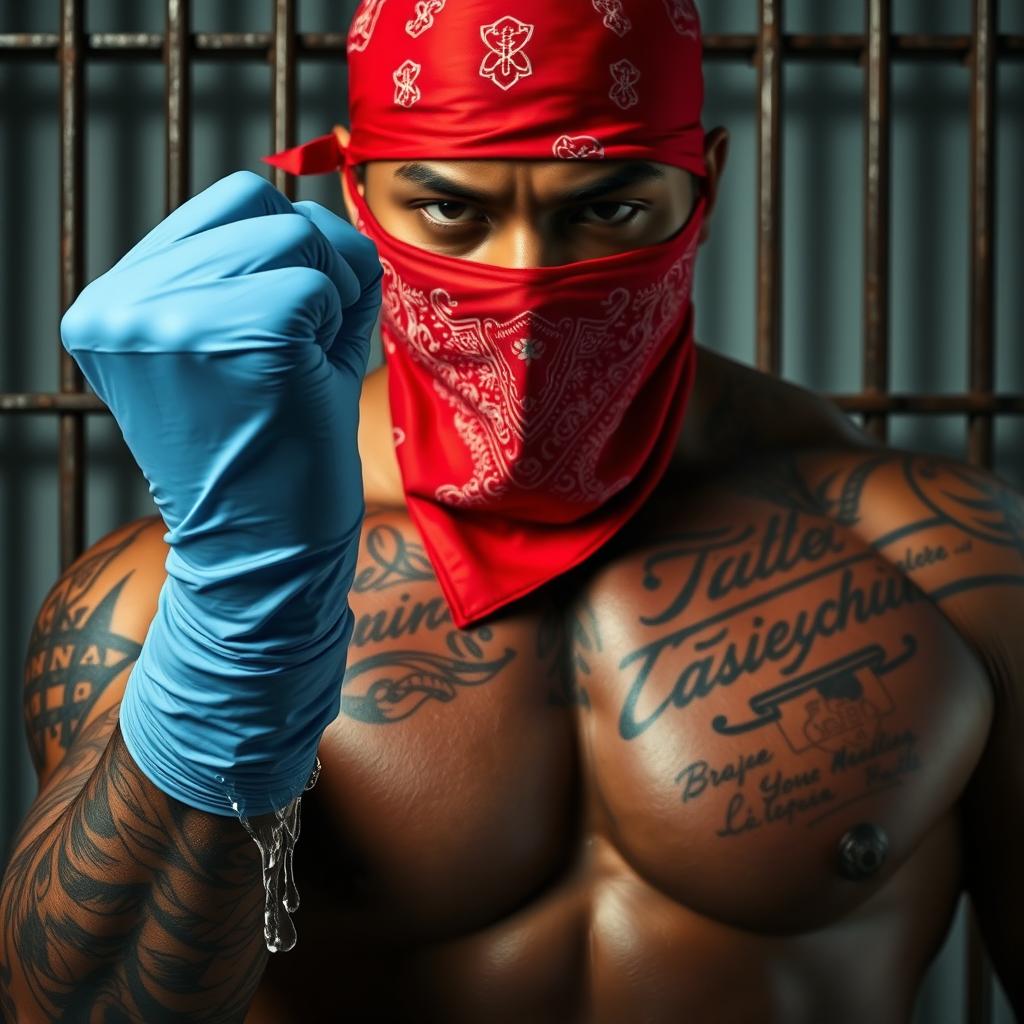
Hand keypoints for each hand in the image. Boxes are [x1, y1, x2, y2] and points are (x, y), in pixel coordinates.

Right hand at [61, 171, 381, 815]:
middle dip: (317, 274)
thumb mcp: (234, 352)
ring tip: (304, 369)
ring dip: (332, 297)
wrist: (264, 561)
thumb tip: (328, 199)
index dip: (286, 255)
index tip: (285, 329)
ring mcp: (173, 317)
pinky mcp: (238, 334)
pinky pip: (324, 282)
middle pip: (265, 209)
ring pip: (298, 235)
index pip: (227, 203)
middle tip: (305, 357)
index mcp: (110, 306)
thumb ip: (261, 269)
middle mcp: (122, 305)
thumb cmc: (267, 460)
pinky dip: (340, 327)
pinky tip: (313, 382)